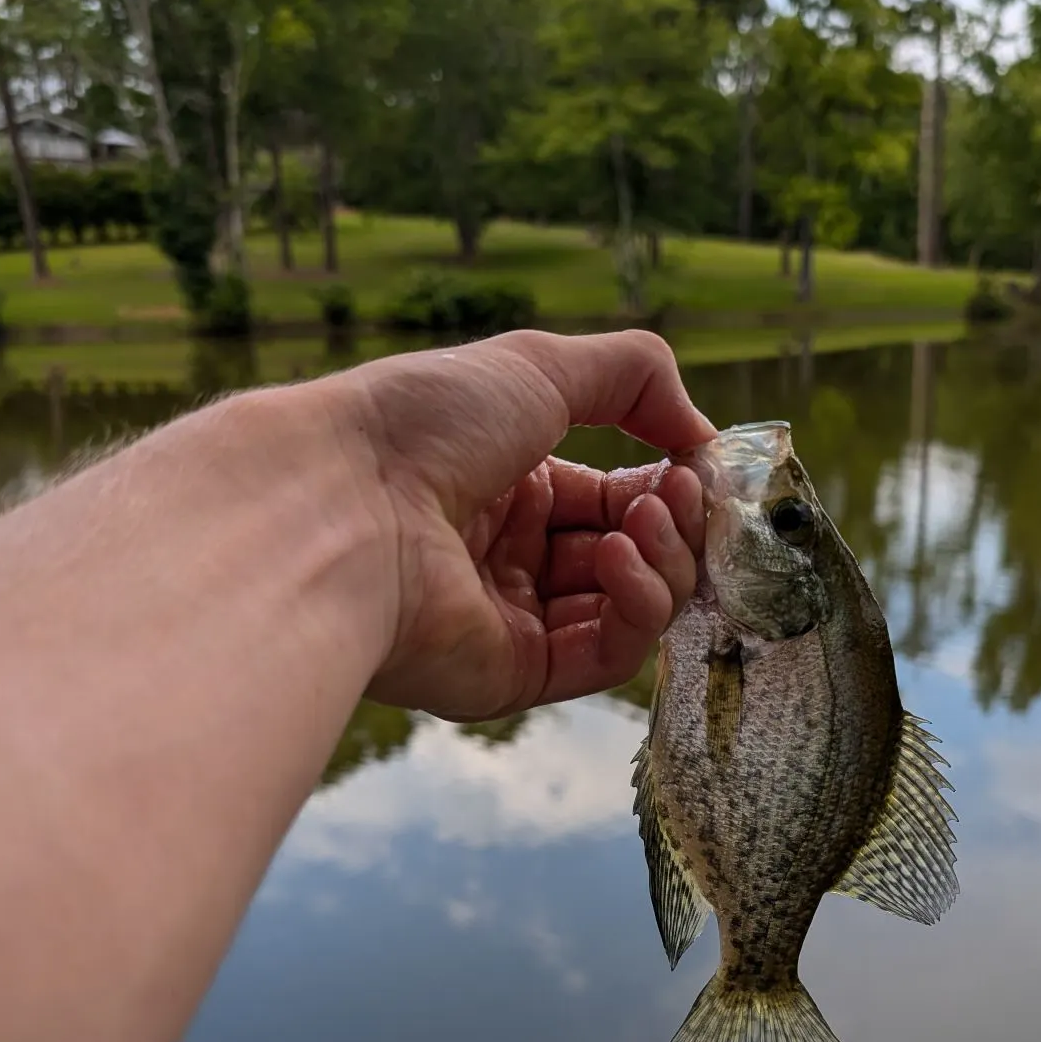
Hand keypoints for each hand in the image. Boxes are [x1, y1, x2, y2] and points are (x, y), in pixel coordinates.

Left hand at [323, 329, 716, 720]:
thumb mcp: (539, 365)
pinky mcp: (513, 676)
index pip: (617, 494)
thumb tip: (702, 432)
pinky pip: (607, 654)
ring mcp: (513, 618)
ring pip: (631, 606)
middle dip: (674, 521)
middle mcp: (512, 554)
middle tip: (679, 493)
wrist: (339, 504)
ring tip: (644, 521)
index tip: (700, 465)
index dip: (668, 483)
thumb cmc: (425, 423)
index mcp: (511, 483)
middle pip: (634, 552)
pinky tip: (623, 559)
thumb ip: (635, 376)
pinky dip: (637, 607)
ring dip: (663, 560)